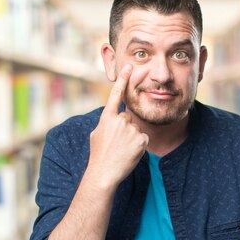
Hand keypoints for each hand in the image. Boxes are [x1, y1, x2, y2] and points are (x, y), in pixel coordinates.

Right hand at [87, 65, 148, 188]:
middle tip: (116, 144)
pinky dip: (138, 146)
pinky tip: (129, 153)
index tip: (129, 66)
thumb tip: (112, 118)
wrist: (103, 173)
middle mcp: (120, 120)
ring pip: (136, 129)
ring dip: (132, 138)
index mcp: (107, 117)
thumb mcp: (97, 135)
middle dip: (125, 129)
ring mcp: (131, 130)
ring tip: (121, 150)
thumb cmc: (98, 155)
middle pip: (129, 119)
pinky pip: (143, 139)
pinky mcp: (141, 140)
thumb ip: (106, 122)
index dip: (123, 79)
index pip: (116, 94)